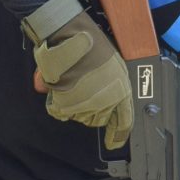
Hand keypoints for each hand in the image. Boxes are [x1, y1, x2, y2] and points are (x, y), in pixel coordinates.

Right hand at [33, 12, 132, 149]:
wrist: (70, 35)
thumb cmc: (90, 42)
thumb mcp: (106, 60)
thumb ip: (100, 81)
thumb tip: (91, 93)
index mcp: (122, 91)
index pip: (124, 121)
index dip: (118, 134)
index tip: (114, 144)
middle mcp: (108, 101)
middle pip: (97, 120)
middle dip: (89, 108)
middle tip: (82, 88)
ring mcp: (89, 105)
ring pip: (78, 116)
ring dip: (73, 104)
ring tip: (71, 81)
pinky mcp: (70, 105)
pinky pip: (60, 112)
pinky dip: (56, 102)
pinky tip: (58, 86)